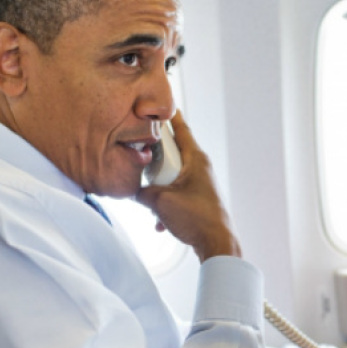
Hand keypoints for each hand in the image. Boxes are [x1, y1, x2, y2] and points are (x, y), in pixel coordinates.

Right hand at [135, 111, 241, 261]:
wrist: (216, 244)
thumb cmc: (196, 218)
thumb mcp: (160, 202)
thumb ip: (141, 192)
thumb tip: (131, 190)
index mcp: (195, 159)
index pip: (181, 129)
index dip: (170, 116)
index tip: (162, 103)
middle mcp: (200, 168)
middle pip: (172, 153)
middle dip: (154, 159)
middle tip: (139, 157)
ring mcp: (201, 184)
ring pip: (172, 176)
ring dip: (158, 188)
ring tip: (150, 199)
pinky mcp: (199, 199)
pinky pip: (177, 194)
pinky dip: (166, 205)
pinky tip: (160, 222)